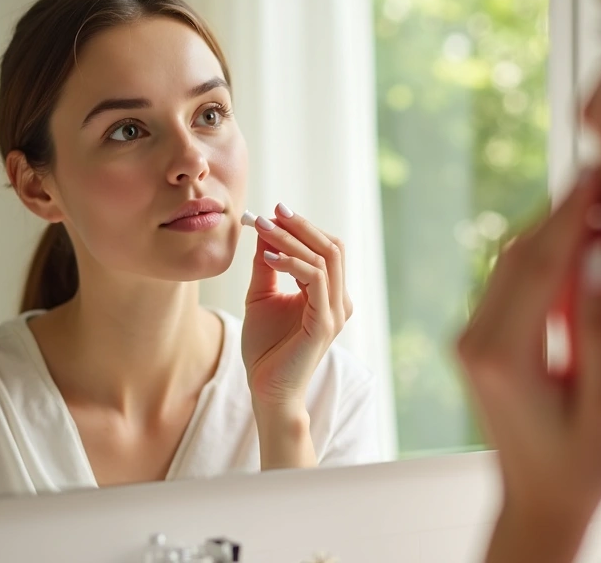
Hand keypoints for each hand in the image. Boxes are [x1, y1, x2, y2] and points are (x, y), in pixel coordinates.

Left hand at [242, 203, 352, 465]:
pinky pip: (315, 280)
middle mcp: (339, 300)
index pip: (326, 249)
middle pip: (331, 248)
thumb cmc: (265, 347)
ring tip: (264, 228)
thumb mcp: (261, 296)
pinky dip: (292, 263)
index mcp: (329, 294)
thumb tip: (264, 231)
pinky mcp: (325, 323)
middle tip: (272, 212)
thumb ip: (266, 265)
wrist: (266, 388)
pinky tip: (268, 257)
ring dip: (293, 240)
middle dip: (301, 226)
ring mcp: (335, 312)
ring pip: (324, 259)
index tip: (273, 212)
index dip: (302, 227)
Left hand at [456, 171, 600, 562]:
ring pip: (510, 265)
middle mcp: (475, 342)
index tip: (596, 176)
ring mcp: (470, 341)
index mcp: (504, 356)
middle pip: (518, 256)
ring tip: (594, 202)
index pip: (540, 266)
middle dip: (560, 213)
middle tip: (600, 177)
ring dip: (551, 232)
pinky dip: (541, 260)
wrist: (538, 501)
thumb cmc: (580, 465)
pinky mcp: (476, 342)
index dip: (571, 216)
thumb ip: (596, 325)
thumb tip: (598, 254)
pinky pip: (507, 285)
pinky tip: (574, 243)